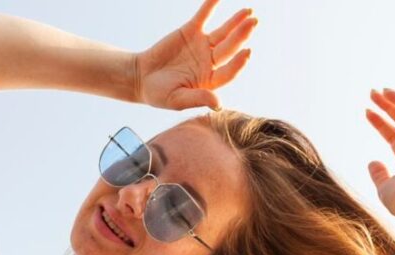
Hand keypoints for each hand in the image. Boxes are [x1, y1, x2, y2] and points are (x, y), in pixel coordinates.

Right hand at [134, 0, 257, 110]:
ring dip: (235, 22)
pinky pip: (203, 17)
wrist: (140, 77)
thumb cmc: (159, 94)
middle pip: (229, 48)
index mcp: (210, 80)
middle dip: (241, 35)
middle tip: (253, 22)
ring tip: (249, 12)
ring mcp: (202, 46)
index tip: (247, 52)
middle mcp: (210, 62)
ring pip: (222, 32)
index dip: (238, 63)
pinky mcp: (190, 32)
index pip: (229, 71)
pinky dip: (210, 6)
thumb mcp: (177, 100)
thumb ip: (198, 99)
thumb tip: (218, 104)